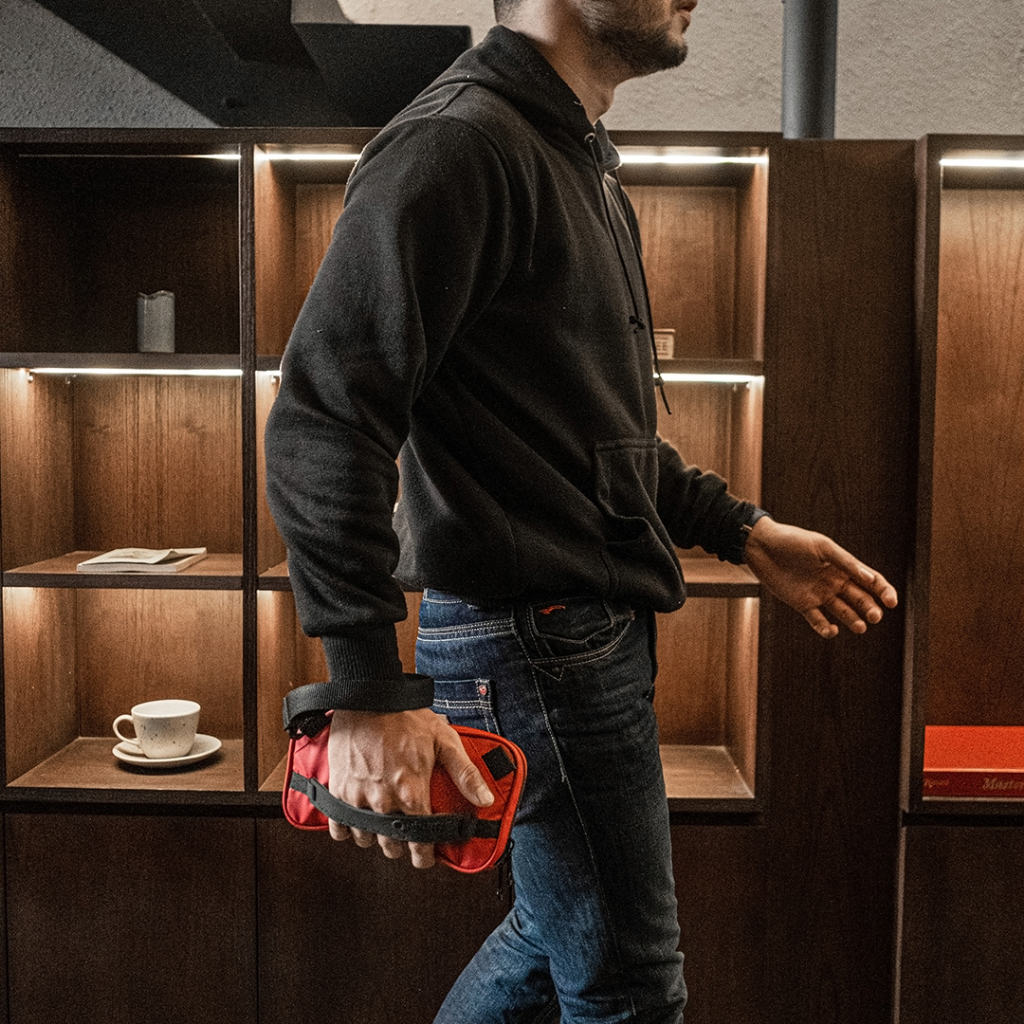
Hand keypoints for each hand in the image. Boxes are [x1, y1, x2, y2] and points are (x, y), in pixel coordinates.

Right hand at [326, 707, 493, 867]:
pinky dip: (347, 830)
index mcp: (411, 793)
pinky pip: (338, 827)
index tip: (427, 857)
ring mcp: (357, 798)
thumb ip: (465, 773)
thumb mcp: (444, 740)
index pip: (420, 843)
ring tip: (385, 825)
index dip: (425, 856)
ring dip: (377, 837)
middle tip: (408, 835)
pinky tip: (357, 821)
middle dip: (402, 845)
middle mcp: (383, 802)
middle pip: (392, 846)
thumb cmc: (407, 716)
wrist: (368, 696)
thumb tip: (486, 800)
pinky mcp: (338, 790)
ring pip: (366, 839)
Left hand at [744, 518, 897, 638]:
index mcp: (842, 566)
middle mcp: (833, 581)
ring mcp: (819, 594)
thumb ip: (845, 562)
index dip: (884, 591)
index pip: (870, 580)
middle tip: (875, 617)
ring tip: (860, 627)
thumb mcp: (821, 547)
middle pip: (860, 599)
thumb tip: (871, 579)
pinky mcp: (802, 604)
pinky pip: (818, 620)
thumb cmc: (792, 541)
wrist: (761, 547)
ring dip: (853, 620)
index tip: (891, 602)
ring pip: (843, 612)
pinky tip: (831, 631)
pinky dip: (826, 628)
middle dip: (870, 609)